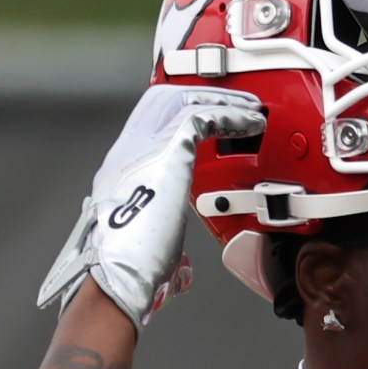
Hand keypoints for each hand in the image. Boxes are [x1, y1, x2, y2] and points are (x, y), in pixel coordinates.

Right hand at [38, 85, 264, 328]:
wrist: (116, 272)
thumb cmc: (129, 272)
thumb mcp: (151, 255)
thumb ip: (169, 253)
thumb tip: (180, 269)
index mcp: (121, 172)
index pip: (148, 127)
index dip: (179, 118)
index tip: (207, 122)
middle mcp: (128, 151)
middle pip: (163, 100)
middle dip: (201, 97)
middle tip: (234, 104)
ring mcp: (144, 145)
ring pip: (183, 98)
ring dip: (221, 100)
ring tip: (250, 108)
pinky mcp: (169, 148)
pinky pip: (204, 115)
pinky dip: (232, 115)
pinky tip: (251, 122)